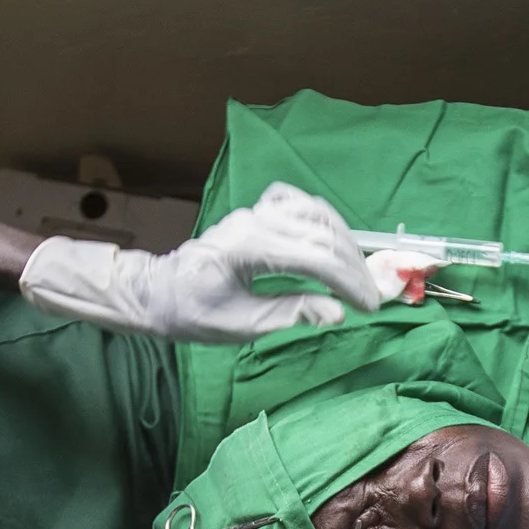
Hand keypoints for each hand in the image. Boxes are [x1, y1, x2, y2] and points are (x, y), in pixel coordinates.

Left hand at [20, 182, 381, 342]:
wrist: (158, 292)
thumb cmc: (194, 314)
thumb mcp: (241, 325)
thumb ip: (290, 314)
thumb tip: (336, 313)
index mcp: (249, 249)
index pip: (315, 257)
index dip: (348, 282)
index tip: (368, 307)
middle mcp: (255, 221)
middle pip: (322, 233)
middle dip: (353, 266)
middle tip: (370, 298)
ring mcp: (255, 212)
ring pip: (315, 213)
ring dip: (344, 241)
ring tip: (356, 274)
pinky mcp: (256, 212)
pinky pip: (298, 202)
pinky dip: (322, 219)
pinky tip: (331, 239)